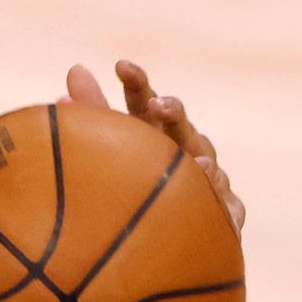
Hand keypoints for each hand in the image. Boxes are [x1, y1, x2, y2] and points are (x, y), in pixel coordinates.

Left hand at [63, 59, 243, 234]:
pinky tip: (205, 185)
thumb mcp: (118, 147)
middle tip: (159, 105)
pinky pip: (225, 203)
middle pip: (180, 126)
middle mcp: (186, 149)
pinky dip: (216, 194)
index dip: (136, 84)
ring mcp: (209, 178)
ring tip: (196, 161)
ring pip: (206, 161)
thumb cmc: (144, 184)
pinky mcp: (226, 211)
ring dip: (200, 158)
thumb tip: (75, 70)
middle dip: (172, 113)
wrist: (171, 235)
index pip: (145, 105)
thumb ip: (95, 111)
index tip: (121, 66)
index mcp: (156, 134)